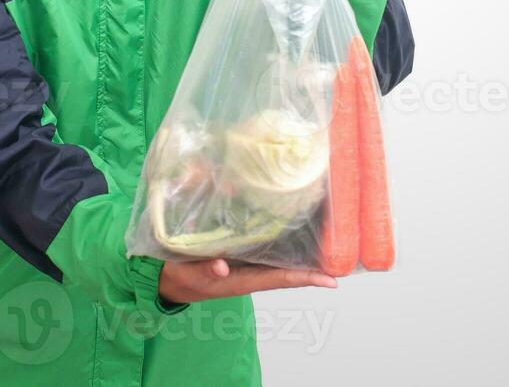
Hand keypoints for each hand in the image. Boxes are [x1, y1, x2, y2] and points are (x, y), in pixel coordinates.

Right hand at [158, 258, 337, 303]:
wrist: (166, 275)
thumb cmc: (179, 275)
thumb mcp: (187, 273)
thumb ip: (203, 270)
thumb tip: (221, 267)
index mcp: (241, 281)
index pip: (280, 280)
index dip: (306, 279)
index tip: (332, 281)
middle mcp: (250, 273)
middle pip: (289, 271)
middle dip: (314, 266)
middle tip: (342, 256)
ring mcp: (248, 265)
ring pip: (281, 260)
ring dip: (304, 254)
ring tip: (329, 240)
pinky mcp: (241, 255)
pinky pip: (269, 250)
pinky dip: (285, 242)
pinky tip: (296, 228)